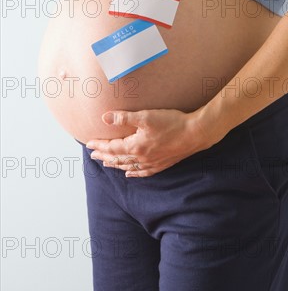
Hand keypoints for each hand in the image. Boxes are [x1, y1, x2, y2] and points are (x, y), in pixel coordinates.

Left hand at [85, 106, 215, 176]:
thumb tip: (105, 118)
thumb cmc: (172, 123)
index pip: (112, 147)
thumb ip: (124, 118)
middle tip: (93, 155)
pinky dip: (134, 173)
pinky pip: (143, 172)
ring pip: (129, 167)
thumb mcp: (146, 116)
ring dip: (116, 165)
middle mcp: (142, 158)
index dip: (100, 145)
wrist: (195, 133)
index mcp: (136, 146)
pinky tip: (129, 174)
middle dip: (104, 156)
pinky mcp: (162, 164)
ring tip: (106, 163)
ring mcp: (152, 163)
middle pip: (118, 159)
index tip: (89, 144)